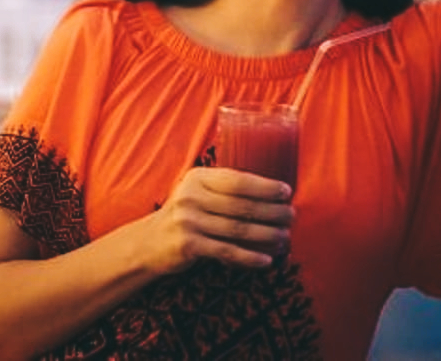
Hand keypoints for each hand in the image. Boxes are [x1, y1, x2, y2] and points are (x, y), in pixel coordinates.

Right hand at [143, 167, 294, 273]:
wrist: (149, 242)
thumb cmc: (185, 216)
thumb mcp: (197, 193)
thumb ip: (223, 189)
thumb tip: (272, 193)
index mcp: (197, 178)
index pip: (237, 180)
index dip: (265, 186)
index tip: (286, 192)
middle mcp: (191, 197)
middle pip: (242, 205)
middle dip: (272, 212)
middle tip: (292, 217)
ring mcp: (188, 221)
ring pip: (238, 229)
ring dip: (267, 236)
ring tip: (285, 239)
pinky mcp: (188, 245)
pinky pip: (227, 251)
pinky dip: (249, 257)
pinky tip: (267, 261)